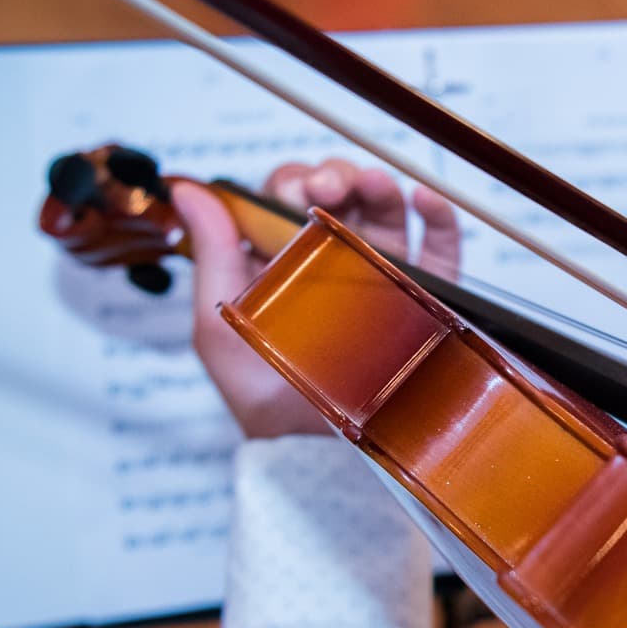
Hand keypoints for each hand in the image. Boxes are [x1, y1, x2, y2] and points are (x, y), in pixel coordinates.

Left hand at [181, 158, 462, 438]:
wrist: (320, 453)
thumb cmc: (266, 399)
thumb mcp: (221, 325)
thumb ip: (211, 254)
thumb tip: (188, 191)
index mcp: (282, 263)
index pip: (285, 200)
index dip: (289, 182)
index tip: (293, 193)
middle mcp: (331, 263)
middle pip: (337, 195)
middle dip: (332, 175)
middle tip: (327, 188)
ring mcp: (379, 277)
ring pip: (384, 210)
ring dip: (377, 182)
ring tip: (371, 183)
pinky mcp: (422, 298)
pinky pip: (438, 248)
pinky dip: (435, 214)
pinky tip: (422, 198)